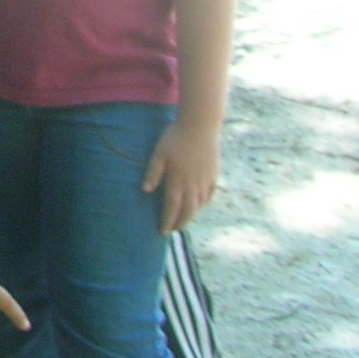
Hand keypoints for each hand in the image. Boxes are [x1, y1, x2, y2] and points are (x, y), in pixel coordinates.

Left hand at [143, 118, 220, 233]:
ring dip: (191, 216)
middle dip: (180, 223)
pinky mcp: (214, 175)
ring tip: (184, 221)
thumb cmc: (175, 137)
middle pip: (188, 211)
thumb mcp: (159, 153)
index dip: (167, 221)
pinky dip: (204, 204)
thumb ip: (153, 172)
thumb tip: (145, 190)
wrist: (200, 126)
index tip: (162, 231)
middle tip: (172, 230)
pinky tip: (199, 205)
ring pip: (200, 205)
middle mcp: (193, 185)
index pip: (172, 207)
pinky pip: (209, 195)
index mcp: (178, 180)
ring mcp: (205, 180)